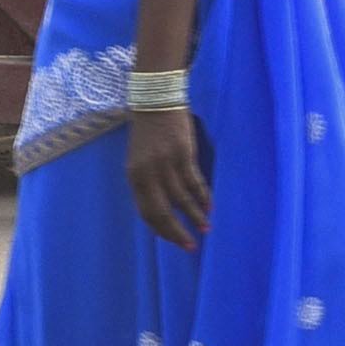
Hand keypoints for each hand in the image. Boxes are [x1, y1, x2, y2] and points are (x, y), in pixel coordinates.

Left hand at [126, 108, 210, 248]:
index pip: (147, 212)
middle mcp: (148, 173)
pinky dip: (203, 197)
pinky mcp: (183, 154)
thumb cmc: (147, 131)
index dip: (162, 230)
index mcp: (134, 176)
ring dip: (195, 217)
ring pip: (182, 200)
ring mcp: (166, 164)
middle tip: (190, 246)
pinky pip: (194, 182)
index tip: (174, 240)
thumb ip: (147, 182)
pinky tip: (209, 207)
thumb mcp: (139, 159)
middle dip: (177, 232)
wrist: (156, 99)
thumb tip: (163, 207)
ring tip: (206, 229)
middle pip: (163, 212)